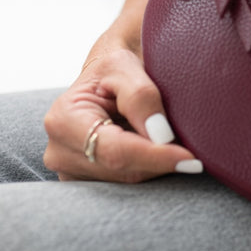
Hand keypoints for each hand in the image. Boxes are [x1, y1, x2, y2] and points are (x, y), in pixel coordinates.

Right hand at [43, 47, 201, 181]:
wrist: (105, 76)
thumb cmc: (113, 67)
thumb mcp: (124, 67)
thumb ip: (141, 97)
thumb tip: (160, 136)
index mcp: (63, 120)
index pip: (115, 151)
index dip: (155, 156)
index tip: (190, 158)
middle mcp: (60, 152)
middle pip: (123, 170)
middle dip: (159, 160)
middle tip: (189, 146)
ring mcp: (70, 171)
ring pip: (129, 181)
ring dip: (155, 165)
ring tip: (166, 140)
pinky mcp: (87, 181)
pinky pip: (126, 184)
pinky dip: (147, 169)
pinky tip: (154, 151)